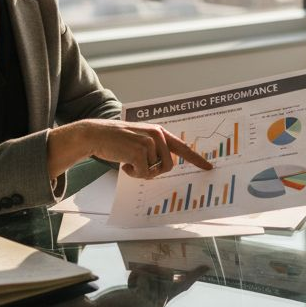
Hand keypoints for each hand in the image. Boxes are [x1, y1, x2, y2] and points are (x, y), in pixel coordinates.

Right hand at [47, 119, 212, 180]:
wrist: (96, 135)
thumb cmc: (117, 140)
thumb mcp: (140, 140)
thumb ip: (155, 148)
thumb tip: (166, 164)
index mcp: (159, 132)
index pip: (182, 147)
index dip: (196, 159)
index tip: (209, 167)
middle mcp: (157, 136)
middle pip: (169, 166)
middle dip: (155, 171)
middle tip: (138, 166)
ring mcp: (149, 143)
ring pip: (155, 171)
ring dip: (141, 172)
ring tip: (129, 161)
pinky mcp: (139, 152)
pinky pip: (144, 174)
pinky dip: (133, 174)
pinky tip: (123, 164)